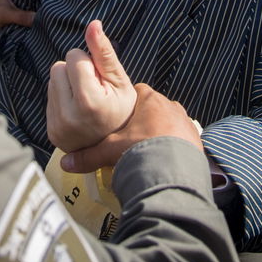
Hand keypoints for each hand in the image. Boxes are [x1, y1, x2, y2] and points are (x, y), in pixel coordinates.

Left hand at [46, 20, 137, 151]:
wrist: (118, 147)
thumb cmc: (124, 109)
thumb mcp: (121, 80)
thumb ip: (104, 52)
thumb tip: (93, 24)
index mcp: (89, 102)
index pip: (73, 56)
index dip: (88, 62)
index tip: (99, 78)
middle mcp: (69, 116)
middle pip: (58, 67)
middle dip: (75, 71)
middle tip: (93, 89)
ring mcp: (58, 126)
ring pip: (51, 81)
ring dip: (67, 84)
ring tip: (86, 100)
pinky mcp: (51, 132)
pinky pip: (49, 98)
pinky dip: (63, 99)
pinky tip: (79, 111)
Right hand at [59, 83, 202, 172]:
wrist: (174, 167)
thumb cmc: (141, 150)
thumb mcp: (110, 151)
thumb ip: (89, 155)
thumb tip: (66, 163)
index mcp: (148, 100)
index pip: (134, 94)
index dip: (126, 107)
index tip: (120, 121)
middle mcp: (169, 105)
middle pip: (152, 109)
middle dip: (143, 121)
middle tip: (133, 139)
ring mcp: (184, 120)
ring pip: (168, 122)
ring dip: (160, 133)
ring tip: (150, 151)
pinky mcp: (195, 136)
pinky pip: (182, 137)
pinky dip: (174, 145)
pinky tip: (166, 159)